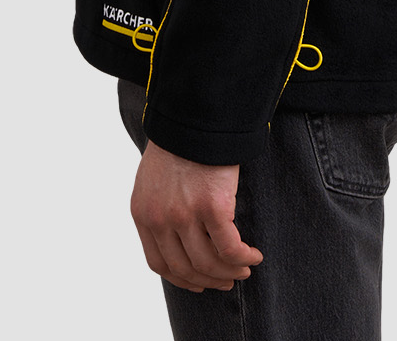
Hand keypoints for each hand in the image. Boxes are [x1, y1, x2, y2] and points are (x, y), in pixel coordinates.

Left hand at [130, 137, 263, 292]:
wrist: (194, 114)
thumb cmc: (180, 141)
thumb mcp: (154, 178)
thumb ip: (160, 208)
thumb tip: (180, 237)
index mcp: (142, 213)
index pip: (159, 263)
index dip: (182, 279)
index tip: (199, 282)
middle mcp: (160, 219)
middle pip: (185, 268)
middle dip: (209, 280)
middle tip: (227, 280)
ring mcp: (185, 215)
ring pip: (208, 263)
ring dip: (229, 271)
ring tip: (244, 268)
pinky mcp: (213, 206)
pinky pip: (230, 247)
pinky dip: (243, 256)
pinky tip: (254, 255)